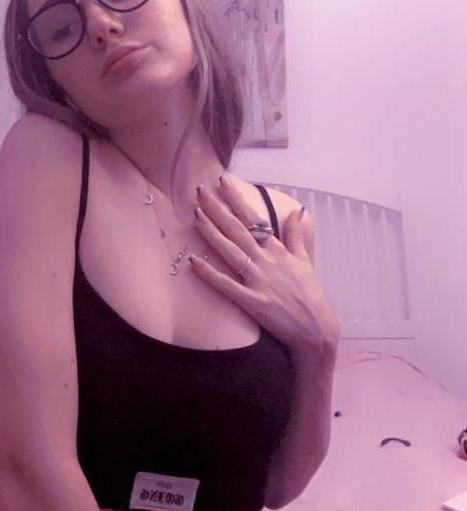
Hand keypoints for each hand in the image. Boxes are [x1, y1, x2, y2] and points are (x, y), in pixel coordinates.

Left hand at [191, 176, 339, 358]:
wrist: (315, 329)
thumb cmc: (309, 294)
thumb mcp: (304, 261)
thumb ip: (295, 235)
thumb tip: (297, 210)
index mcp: (277, 250)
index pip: (253, 218)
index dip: (236, 199)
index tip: (222, 181)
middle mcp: (266, 261)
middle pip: (237, 230)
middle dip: (217, 208)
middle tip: (199, 190)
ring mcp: (258, 281)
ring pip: (230, 251)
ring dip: (211, 233)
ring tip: (195, 215)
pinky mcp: (252, 302)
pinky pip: (226, 286)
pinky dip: (209, 274)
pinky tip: (193, 262)